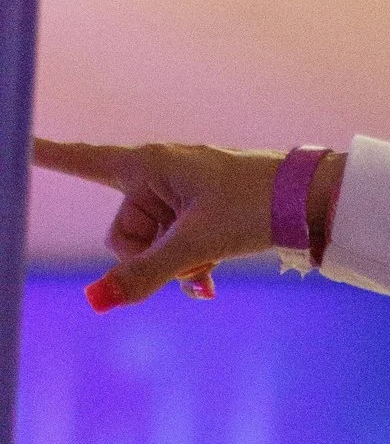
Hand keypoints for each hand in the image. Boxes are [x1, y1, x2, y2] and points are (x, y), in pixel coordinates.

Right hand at [33, 137, 303, 309]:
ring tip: (210, 259)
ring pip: (149, 247)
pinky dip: (187, 265)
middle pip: (122, 233)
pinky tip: (208, 279)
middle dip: (151, 255)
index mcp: (145, 165)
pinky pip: (171, 248)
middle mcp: (154, 174)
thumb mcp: (194, 245)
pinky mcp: (195, 212)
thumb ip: (145, 274)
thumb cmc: (252, 206)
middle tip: (191, 254)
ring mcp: (175, 195)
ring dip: (176, 263)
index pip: (81, 161)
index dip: (45, 156)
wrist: (307, 202)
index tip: (15, 143)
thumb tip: (99, 300)